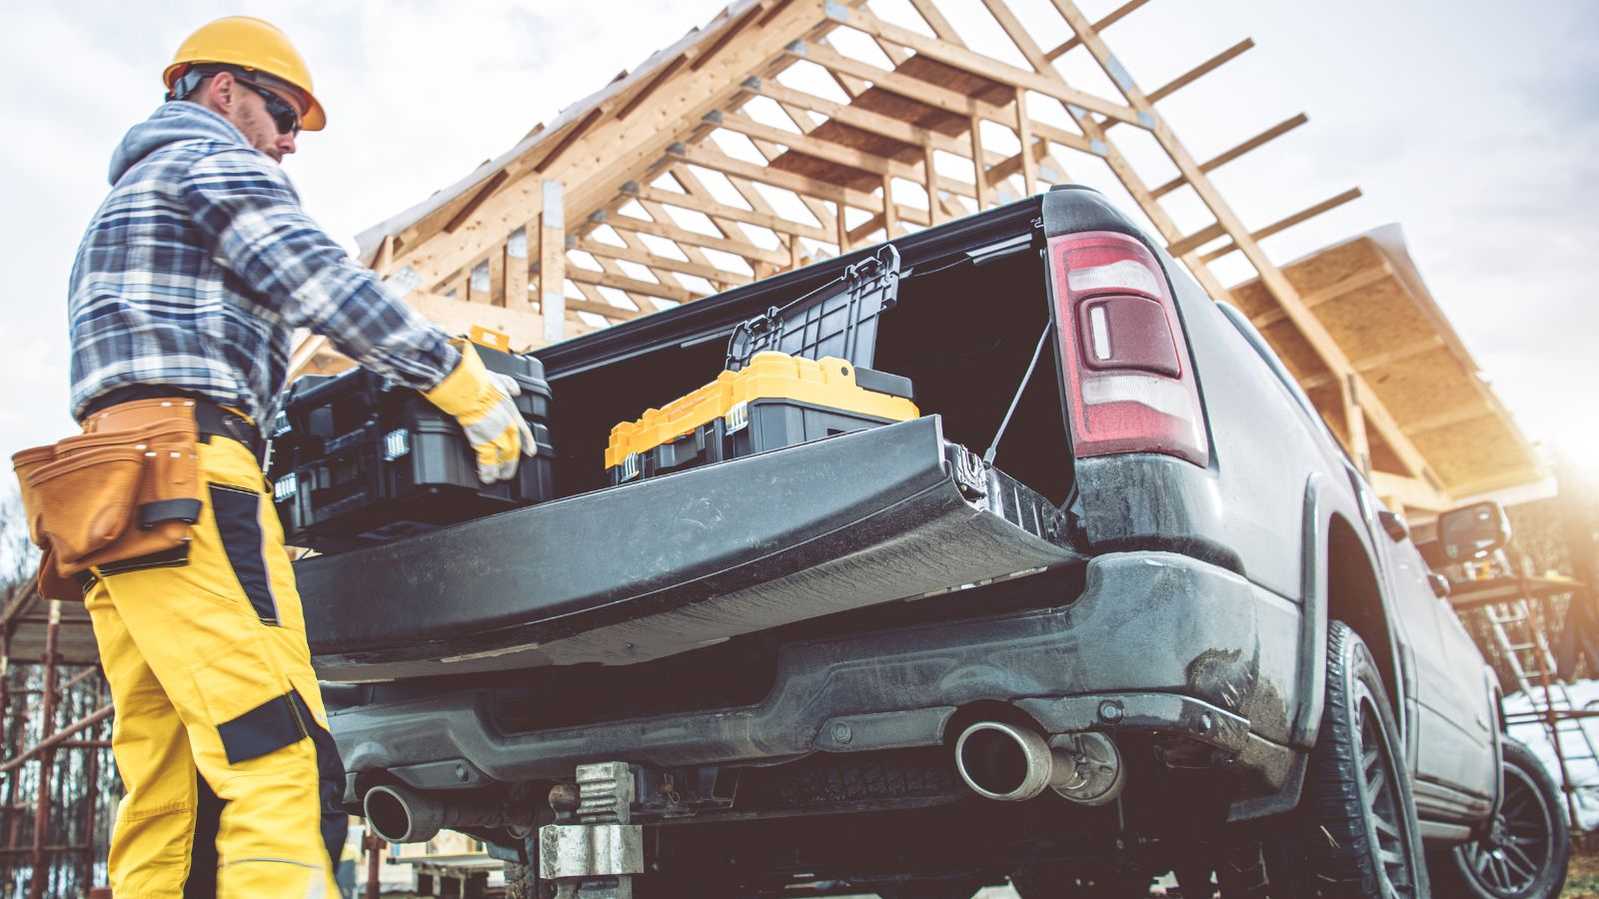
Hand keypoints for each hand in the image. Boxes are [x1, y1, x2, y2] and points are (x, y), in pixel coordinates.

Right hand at [422, 342, 537, 483]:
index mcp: (511, 412)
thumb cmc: (480, 383)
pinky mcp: (482, 442)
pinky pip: (487, 462)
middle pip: (513, 449)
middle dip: (512, 462)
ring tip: (498, 477)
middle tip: (510, 472)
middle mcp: (506, 426)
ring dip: (501, 469)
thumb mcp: (500, 379)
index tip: (531, 452)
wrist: (468, 390)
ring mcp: (496, 436)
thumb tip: (516, 390)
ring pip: (502, 458)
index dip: (528, 443)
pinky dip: (487, 471)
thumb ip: (509, 385)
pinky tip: (487, 477)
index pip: (524, 431)